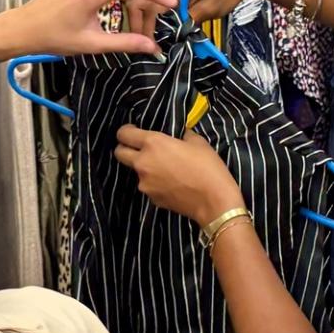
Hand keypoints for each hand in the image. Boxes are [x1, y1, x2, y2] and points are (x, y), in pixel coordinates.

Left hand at [114, 125, 244, 227]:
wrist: (214, 202)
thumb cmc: (208, 168)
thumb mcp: (198, 143)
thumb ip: (182, 136)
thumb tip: (178, 137)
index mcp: (153, 143)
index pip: (124, 134)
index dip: (126, 131)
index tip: (132, 131)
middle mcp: (143, 163)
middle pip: (119, 153)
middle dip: (125, 149)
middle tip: (140, 148)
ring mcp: (145, 183)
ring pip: (136, 172)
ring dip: (145, 168)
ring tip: (167, 169)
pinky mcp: (151, 199)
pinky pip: (149, 186)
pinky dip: (156, 183)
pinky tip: (173, 184)